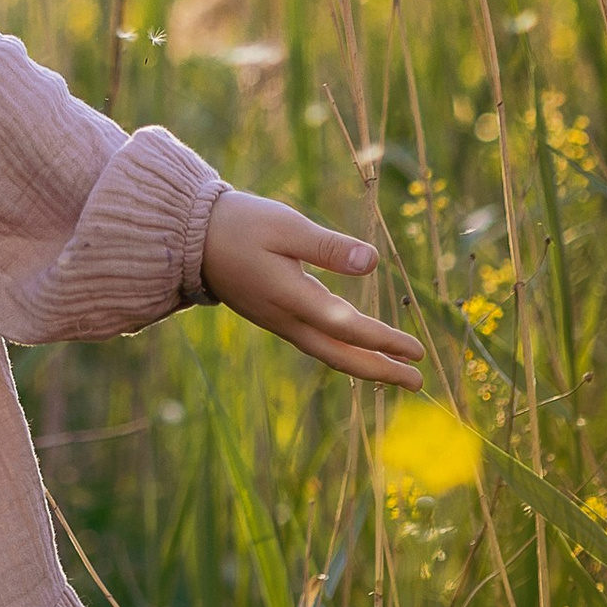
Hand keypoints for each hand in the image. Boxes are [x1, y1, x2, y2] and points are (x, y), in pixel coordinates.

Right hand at [197, 187, 424, 386]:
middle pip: (340, 355)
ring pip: (328, 351)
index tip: (416, 351)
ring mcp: (278, 320)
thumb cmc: (239, 225)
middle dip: (380, 370)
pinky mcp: (273, 315)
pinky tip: (355, 348)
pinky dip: (342, 350)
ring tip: (395, 372)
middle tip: (418, 382)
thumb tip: (372, 263)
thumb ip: (328, 247)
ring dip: (364, 364)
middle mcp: (286, 318)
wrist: (188, 239)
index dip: (384, 341)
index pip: (347, 327)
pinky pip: (315, 342)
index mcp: (291, 297)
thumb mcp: (285, 225)